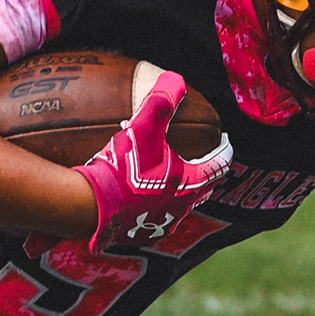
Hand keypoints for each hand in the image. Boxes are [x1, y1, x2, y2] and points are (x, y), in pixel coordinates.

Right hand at [74, 63, 233, 250]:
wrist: (90, 206)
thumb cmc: (123, 168)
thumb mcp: (143, 127)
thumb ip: (162, 101)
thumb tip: (176, 78)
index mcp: (190, 184)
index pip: (219, 165)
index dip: (224, 151)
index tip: (225, 141)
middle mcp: (181, 209)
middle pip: (202, 189)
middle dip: (203, 174)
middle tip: (199, 159)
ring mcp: (160, 226)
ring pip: (178, 207)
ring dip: (177, 193)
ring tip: (167, 179)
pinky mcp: (139, 236)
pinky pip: (154, 221)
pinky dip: (153, 208)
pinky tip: (141, 199)